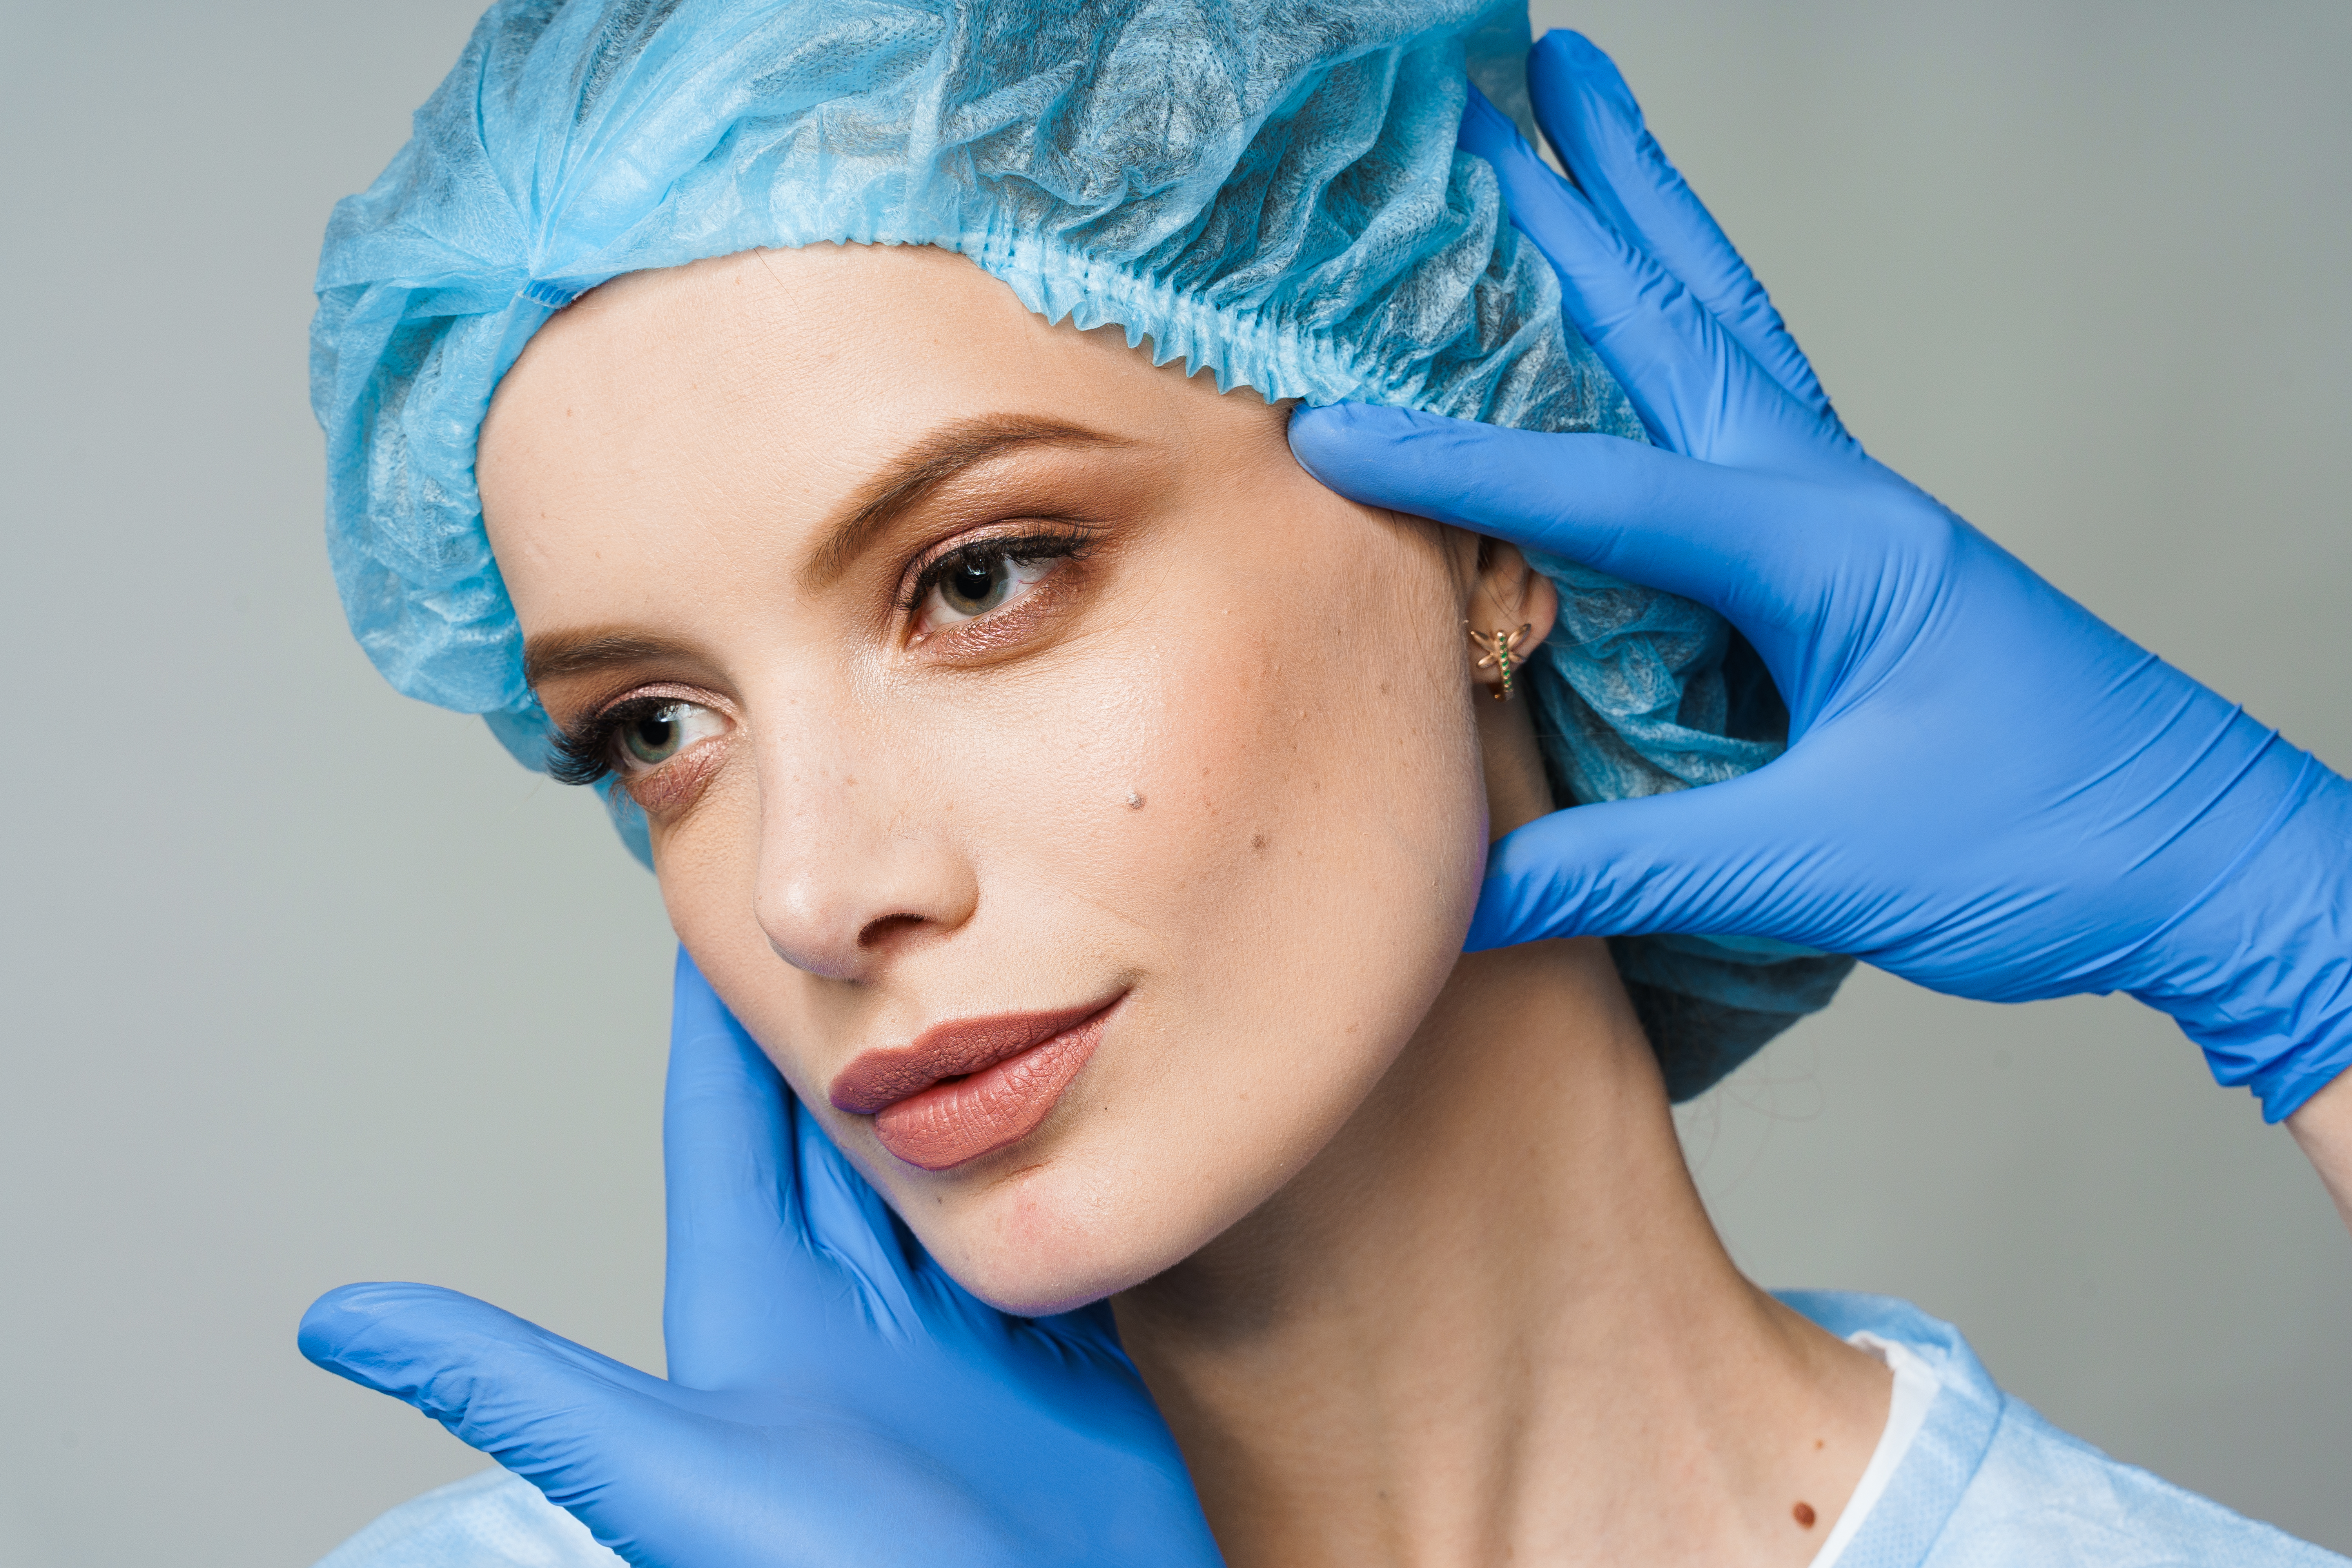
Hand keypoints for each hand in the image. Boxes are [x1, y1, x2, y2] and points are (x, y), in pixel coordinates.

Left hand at [300, 950, 1222, 1567]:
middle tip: (838, 888)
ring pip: (943, 1166)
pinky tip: (1065, 1094)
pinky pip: (1045, 1229)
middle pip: (836, 1129)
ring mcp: (967, 1335)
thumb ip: (520, 1390)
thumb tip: (328, 1323)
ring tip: (958, 955)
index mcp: (762, 1322)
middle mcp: (859, 1316)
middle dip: (833, 1013)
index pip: (725, 1131)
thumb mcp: (670, 1476)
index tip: (702, 907)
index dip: (711, 1021)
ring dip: (948, 1069)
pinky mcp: (1060, 1359)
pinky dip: (1051, 1158)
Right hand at [1287, 31, 2351, 1122]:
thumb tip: (1463, 898)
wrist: (2209, 867)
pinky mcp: (1855, 565)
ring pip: (1725, 338)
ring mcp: (1850, 521)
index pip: (1599, 485)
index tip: (1329, 425)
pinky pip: (1745, 418)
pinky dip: (1684, 345)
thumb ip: (1634, 873)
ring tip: (1583, 127)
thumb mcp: (1829, 864)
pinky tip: (1648, 337)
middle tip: (1503, 84)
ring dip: (1649, 229)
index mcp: (1821, 548)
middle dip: (1587, 196)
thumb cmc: (2050, 844)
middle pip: (1683, 317)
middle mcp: (1833, 503)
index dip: (1456, 460)